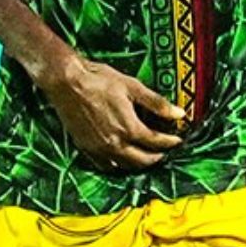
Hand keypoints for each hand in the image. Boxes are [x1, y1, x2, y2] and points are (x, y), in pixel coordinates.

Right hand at [39, 56, 184, 168]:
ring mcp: (98, 148)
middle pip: (142, 160)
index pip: (156, 142)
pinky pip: (104, 165)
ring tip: (146, 156)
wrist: (66, 81)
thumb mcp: (132, 87)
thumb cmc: (98, 80)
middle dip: (157, 157)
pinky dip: (117, 165)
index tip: (177, 140)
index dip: (170, 142)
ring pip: (124, 165)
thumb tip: (179, 113)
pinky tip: (121, 159)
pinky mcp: (85, 148)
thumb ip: (156, 103)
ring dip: (138, 163)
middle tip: (165, 152)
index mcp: (128, 128)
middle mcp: (114, 143)